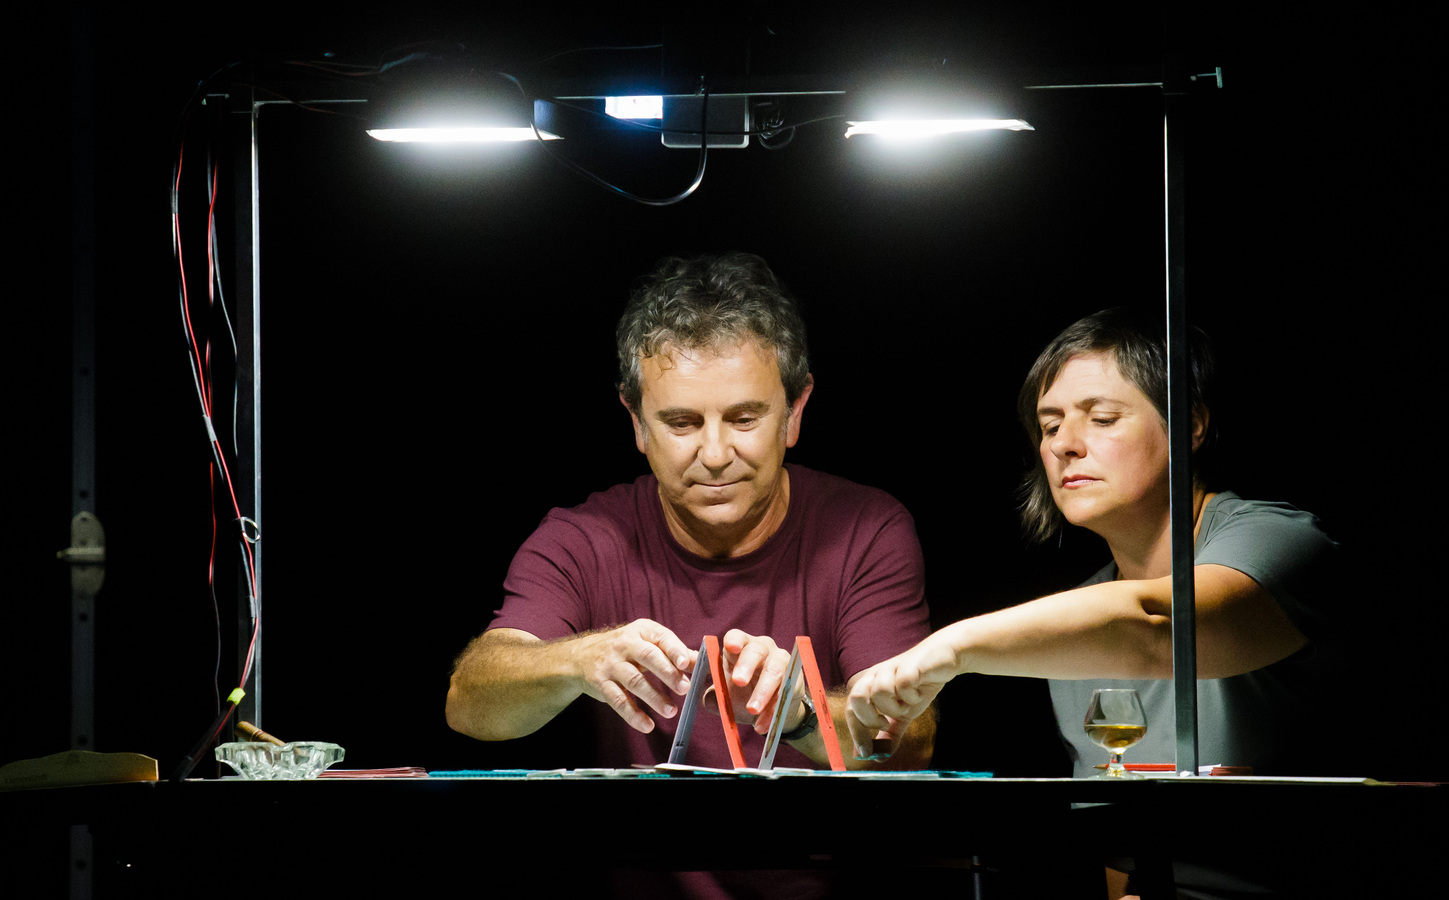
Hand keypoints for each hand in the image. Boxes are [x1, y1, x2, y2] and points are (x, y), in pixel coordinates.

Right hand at [573, 619, 697, 733]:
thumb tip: (699, 661)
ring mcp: (611, 665)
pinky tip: (647, 725)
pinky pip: (618, 701)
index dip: (674, 650)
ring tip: (671, 711)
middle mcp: (624, 645)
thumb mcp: (647, 641)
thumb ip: (673, 651)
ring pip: (634, 681)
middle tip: (684, 688)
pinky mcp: (602, 684)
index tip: (686, 663)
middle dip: (667, 673)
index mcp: (641, 631)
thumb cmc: (625, 649)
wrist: (582, 656)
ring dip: (653, 697)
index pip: (660, 638)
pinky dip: (633, 715)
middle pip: (647, 657)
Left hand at [720, 629, 800, 734]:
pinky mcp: (794, 678)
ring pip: (773, 671)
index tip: (730, 648)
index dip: (734, 641)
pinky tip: (761, 725)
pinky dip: (772, 710)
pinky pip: (783, 692)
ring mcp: (780, 661)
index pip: (737, 637)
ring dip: (762, 692)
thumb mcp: (725, 691)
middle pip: (755, 651)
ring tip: (752, 710)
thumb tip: (700, 686)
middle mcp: (762, 648)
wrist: (771, 710)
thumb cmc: (743, 693)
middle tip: (738, 682)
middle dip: (746, 665)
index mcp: (741, 647)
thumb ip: (712, 691)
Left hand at [845, 633, 957, 758]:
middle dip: (870, 719)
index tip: (865, 752)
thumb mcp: (903, 715)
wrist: (944, 660)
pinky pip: (902, 685)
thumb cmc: (919, 686)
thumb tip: (878, 756)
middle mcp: (875, 675)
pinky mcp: (909, 666)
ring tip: (907, 705)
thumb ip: (890, 734)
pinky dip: (910, 697)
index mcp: (869, 686)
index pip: (851, 709)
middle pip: (856, 697)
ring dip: (895, 707)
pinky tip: (918, 694)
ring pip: (880, 692)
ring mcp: (891, 668)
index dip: (856, 732)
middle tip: (886, 724)